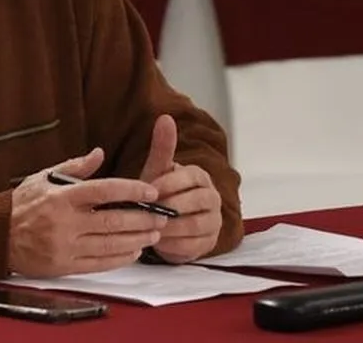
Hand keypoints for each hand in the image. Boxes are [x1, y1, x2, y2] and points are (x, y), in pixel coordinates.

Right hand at [8, 147, 168, 277]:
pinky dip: (120, 258)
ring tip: (154, 234)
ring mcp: (65, 246)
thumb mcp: (44, 178)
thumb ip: (75, 167)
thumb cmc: (22, 204)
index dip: (131, 190)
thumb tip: (99, 153)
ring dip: (136, 239)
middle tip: (162, 216)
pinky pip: (99, 264)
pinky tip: (134, 252)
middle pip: (113, 220)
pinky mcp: (63, 266)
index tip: (151, 191)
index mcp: (62, 197)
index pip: (104, 190)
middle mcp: (65, 222)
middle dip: (142, 218)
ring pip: (110, 244)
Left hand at [139, 114, 222, 262]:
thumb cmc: (161, 192)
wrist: (165, 222)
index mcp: (201, 177)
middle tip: (148, 213)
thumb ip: (162, 147)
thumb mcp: (158, 171)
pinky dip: (174, 244)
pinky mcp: (209, 243)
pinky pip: (194, 245)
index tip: (149, 191)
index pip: (191, 177)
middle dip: (170, 207)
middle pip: (196, 202)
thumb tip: (164, 117)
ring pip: (195, 225)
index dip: (169, 184)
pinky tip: (158, 241)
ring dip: (170, 227)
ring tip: (150, 227)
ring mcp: (214, 221)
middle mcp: (213, 198)